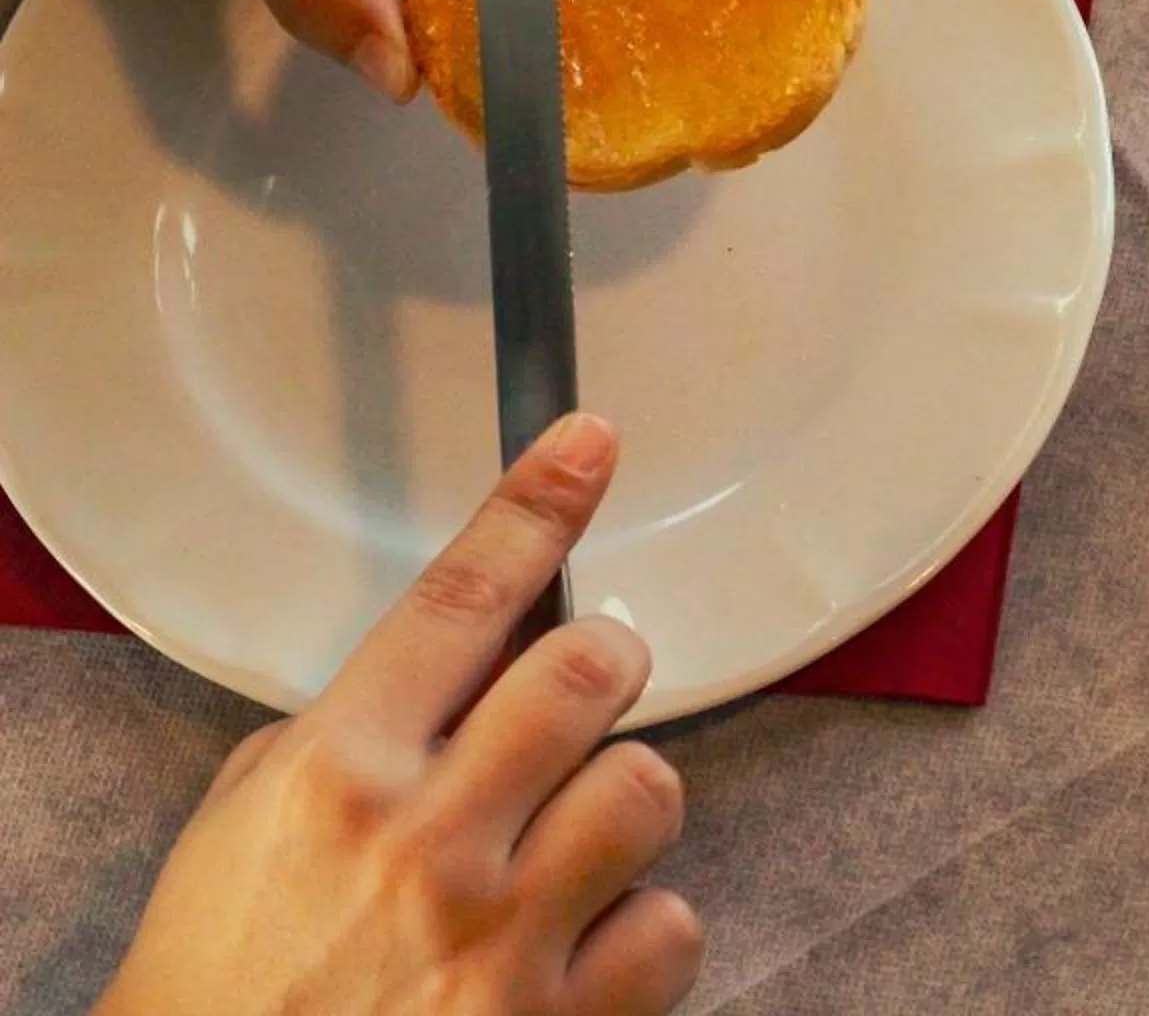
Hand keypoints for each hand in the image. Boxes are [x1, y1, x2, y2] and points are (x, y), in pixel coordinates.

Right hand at [98, 416, 702, 1015]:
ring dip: (621, 805)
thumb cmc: (218, 995)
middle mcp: (425, 844)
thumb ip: (339, 742)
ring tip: (567, 847)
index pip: (460, 600)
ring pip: (649, 787)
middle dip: (604, 665)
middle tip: (586, 694)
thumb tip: (442, 678)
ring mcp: (499, 938)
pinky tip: (581, 948)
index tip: (587, 444)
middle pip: (590, 670)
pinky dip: (642, 932)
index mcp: (334, 777)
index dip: (537, 505)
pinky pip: (673, 924)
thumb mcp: (236, 838)